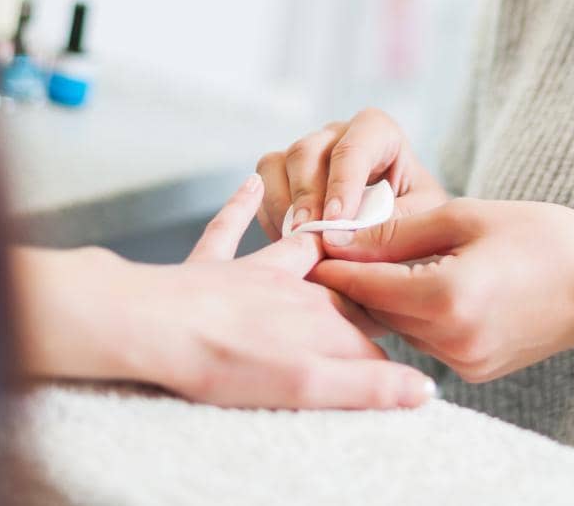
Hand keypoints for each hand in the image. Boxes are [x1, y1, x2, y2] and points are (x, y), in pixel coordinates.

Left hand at [13, 174, 437, 409]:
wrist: (151, 329)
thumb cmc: (224, 361)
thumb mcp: (307, 384)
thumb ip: (367, 384)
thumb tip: (422, 389)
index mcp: (319, 318)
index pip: (370, 331)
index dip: (391, 340)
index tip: (412, 341)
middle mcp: (292, 289)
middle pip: (339, 289)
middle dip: (365, 287)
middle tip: (387, 288)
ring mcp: (249, 275)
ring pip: (294, 251)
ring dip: (318, 241)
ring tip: (343, 225)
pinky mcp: (208, 269)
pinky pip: (226, 231)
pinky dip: (238, 207)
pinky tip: (247, 185)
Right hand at [256, 108, 447, 238]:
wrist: (405, 230)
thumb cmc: (420, 217)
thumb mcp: (422, 219)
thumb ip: (391, 223)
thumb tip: (343, 235)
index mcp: (378, 132)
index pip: (354, 147)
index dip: (343, 183)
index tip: (338, 220)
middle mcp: (338, 134)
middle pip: (307, 150)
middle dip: (306, 196)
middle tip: (310, 236)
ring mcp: (307, 151)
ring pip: (277, 163)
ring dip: (282, 205)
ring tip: (296, 242)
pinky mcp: (285, 174)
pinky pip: (264, 185)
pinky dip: (271, 215)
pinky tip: (288, 242)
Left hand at [308, 199, 573, 382]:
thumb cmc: (541, 236)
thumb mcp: (466, 216)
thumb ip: (397, 230)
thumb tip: (339, 235)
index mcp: (447, 297)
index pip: (364, 282)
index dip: (331, 261)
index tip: (306, 240)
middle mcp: (451, 341)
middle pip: (375, 309)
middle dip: (351, 280)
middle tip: (326, 249)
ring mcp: (463, 362)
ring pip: (398, 326)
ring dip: (381, 297)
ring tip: (365, 263)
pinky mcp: (474, 371)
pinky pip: (425, 339)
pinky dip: (412, 313)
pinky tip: (410, 286)